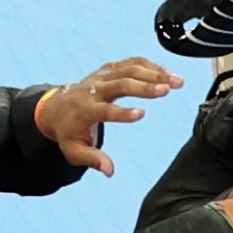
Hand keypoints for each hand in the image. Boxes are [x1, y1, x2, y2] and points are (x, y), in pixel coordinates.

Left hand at [36, 58, 183, 176]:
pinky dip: (151, 66)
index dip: (122, 112)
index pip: (104, 110)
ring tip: (177, 82)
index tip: (141, 114)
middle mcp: (94, 89)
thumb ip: (92, 159)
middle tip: (168, 89)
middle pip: (121, 83)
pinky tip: (168, 73)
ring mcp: (102, 76)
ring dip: (155, 73)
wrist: (55, 108)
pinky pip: (131, 62)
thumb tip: (109, 171)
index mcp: (85, 109)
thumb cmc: (68, 131)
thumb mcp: (74, 150)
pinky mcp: (110, 69)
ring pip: (130, 69)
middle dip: (146, 86)